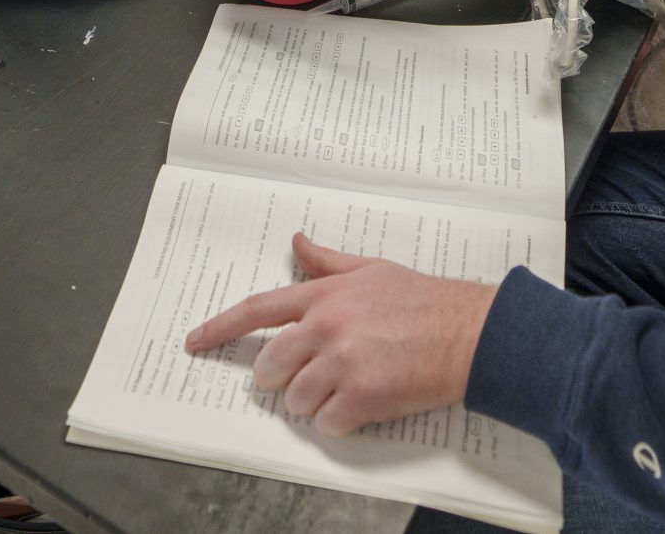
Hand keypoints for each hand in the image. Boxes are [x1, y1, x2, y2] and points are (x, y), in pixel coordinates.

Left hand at [184, 234, 497, 435]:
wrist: (469, 333)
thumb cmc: (425, 302)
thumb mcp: (372, 270)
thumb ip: (328, 262)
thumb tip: (297, 241)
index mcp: (324, 295)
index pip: (257, 310)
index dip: (220, 328)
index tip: (195, 342)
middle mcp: (326, 326)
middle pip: (269, 365)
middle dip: (281, 377)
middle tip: (310, 375)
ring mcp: (341, 362)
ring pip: (294, 399)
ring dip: (315, 402)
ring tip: (349, 386)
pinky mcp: (360, 395)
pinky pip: (324, 422)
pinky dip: (339, 420)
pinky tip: (363, 403)